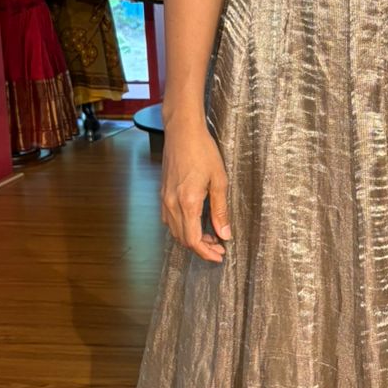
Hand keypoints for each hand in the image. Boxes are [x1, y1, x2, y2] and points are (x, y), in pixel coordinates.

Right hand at [160, 114, 231, 262]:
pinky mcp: (163, 193)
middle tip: (219, 247)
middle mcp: (172, 203)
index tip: (219, 255)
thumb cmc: (203, 151)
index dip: (206, 252)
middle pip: (183, 239)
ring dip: (191, 238)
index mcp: (187, 202)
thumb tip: (224, 233)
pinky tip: (196, 223)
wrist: (183, 132)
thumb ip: (220, 210)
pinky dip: (183, 227)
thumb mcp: (219, 180)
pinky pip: (170, 219)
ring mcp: (164, 199)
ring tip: (211, 236)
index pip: (192, 240)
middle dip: (201, 247)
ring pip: (175, 231)